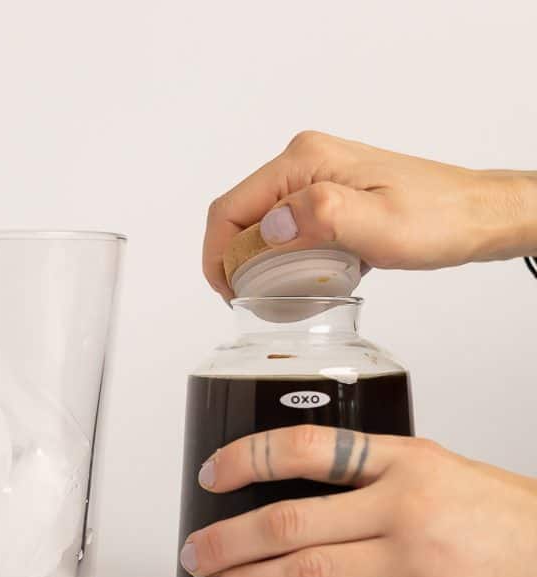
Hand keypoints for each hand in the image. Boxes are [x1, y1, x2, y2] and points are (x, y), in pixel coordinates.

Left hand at [180, 425, 536, 576]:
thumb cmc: (489, 508)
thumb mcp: (429, 464)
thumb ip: (364, 472)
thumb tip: (283, 487)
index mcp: (402, 458)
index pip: (306, 446)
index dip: (247, 458)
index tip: (211, 474)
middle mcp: (404, 506)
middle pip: (290, 520)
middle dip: (229, 539)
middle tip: (196, 551)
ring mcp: (416, 562)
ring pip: (308, 573)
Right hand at [203, 131, 536, 298]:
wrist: (475, 215)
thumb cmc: (437, 219)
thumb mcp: (380, 224)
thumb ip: (321, 217)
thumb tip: (271, 226)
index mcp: (305, 161)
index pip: (231, 208)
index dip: (218, 254)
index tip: (229, 292)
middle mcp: (303, 162)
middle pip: (240, 215)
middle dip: (234, 260)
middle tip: (250, 299)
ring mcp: (313, 178)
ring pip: (260, 223)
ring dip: (257, 260)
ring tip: (273, 294)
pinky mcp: (325, 195)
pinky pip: (285, 227)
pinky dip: (281, 256)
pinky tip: (299, 279)